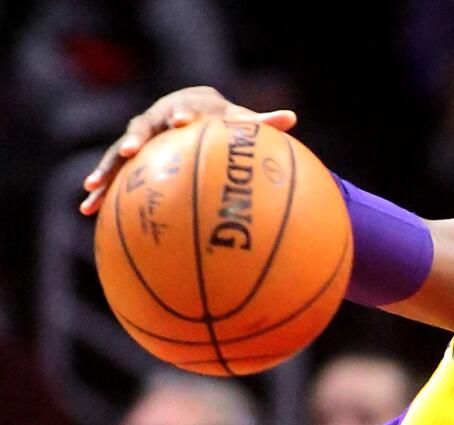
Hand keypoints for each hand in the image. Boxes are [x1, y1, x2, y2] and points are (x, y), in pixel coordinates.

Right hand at [79, 86, 297, 214]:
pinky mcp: (129, 160)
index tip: (182, 121)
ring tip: (90, 191)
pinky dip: (101, 192)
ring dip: (104, 172)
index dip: (182, 116)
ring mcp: (137, 141)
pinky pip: (113, 177)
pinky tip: (88, 213)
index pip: (181, 111)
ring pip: (115, 155)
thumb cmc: (219, 118)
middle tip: (128, 153)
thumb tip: (291, 118)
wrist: (189, 108)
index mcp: (181, 110)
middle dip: (133, 141)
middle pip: (139, 130)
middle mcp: (153, 123)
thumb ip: (262, 123)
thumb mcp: (238, 120)